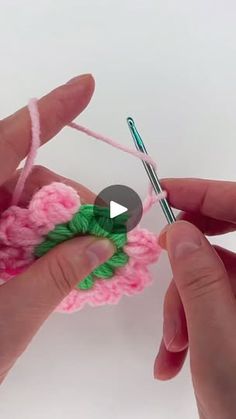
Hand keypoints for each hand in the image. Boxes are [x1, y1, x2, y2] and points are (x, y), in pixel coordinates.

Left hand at [0, 74, 113, 382]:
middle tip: (107, 233)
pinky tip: (67, 255)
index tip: (85, 86)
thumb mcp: (7, 319)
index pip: (2, 146)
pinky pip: (16, 227)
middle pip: (22, 181)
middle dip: (71, 201)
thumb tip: (102, 242)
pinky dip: (45, 238)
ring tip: (93, 250)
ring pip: (22, 205)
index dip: (46, 114)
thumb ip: (57, 275)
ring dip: (62, 224)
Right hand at [154, 178, 235, 418]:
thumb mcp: (217, 342)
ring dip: (182, 305)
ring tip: (173, 345)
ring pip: (212, 278)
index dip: (206, 192)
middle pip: (226, 243)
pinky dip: (189, 321)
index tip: (165, 191)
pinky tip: (176, 356)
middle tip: (159, 255)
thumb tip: (178, 232)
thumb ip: (199, 281)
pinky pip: (213, 301)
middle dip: (187, 255)